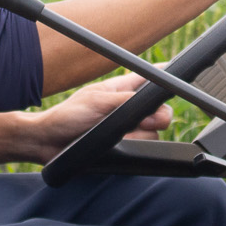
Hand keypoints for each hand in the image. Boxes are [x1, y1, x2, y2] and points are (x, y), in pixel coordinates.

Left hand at [21, 72, 171, 163]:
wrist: (49, 142)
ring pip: (153, 131)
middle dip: (156, 116)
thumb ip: (128, 102)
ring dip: (139, 133)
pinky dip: (132, 145)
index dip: (165, 78)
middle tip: (141, 121)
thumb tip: (154, 107)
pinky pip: (142, 147)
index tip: (175, 83)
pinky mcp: (124, 145)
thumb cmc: (67, 116)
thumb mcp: (98, 102)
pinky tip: (116, 143)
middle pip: (159, 109)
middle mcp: (128, 107)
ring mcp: (127, 127)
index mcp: (122, 89)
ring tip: (116, 133)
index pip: (150, 78)